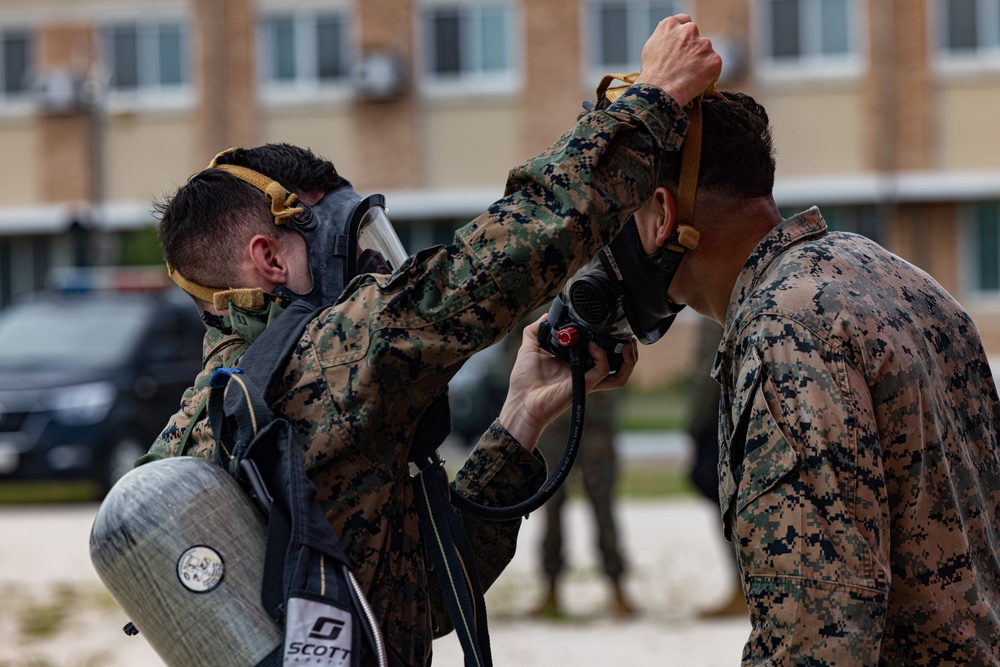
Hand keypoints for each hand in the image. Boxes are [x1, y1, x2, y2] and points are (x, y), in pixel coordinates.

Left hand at [498, 315, 637, 450]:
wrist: (520, 401)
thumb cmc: (524, 380)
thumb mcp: (529, 348)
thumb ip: (536, 330)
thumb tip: (545, 316)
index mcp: (577, 363)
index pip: (604, 354)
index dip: (612, 341)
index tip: (611, 326)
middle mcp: (585, 372)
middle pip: (620, 365)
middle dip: (630, 352)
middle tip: (628, 338)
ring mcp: (586, 379)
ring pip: (620, 373)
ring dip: (629, 358)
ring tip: (627, 344)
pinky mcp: (583, 384)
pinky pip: (602, 370)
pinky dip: (602, 356)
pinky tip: (593, 345)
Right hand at [635, 15, 722, 106]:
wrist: (659, 92)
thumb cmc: (651, 74)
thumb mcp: (650, 48)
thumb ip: (664, 38)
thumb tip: (671, 40)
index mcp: (671, 24)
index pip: (685, 22)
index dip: (683, 35)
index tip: (682, 45)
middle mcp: (689, 30)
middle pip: (696, 37)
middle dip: (692, 48)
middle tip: (684, 65)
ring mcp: (703, 44)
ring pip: (705, 51)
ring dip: (700, 60)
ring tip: (687, 77)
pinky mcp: (714, 59)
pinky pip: (713, 66)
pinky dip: (708, 73)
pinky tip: (695, 82)